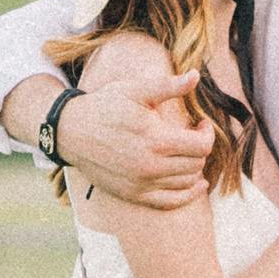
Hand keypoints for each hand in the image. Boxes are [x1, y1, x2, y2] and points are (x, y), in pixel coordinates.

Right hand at [56, 69, 211, 209]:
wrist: (71, 131)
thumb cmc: (105, 106)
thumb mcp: (136, 90)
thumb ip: (169, 86)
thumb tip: (196, 76)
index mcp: (156, 139)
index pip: (202, 146)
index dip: (207, 133)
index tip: (200, 123)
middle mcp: (151, 166)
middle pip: (197, 164)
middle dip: (200, 148)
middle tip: (193, 135)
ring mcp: (142, 184)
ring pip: (187, 183)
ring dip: (195, 167)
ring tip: (188, 153)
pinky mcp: (134, 195)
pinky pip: (171, 202)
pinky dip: (188, 194)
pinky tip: (195, 183)